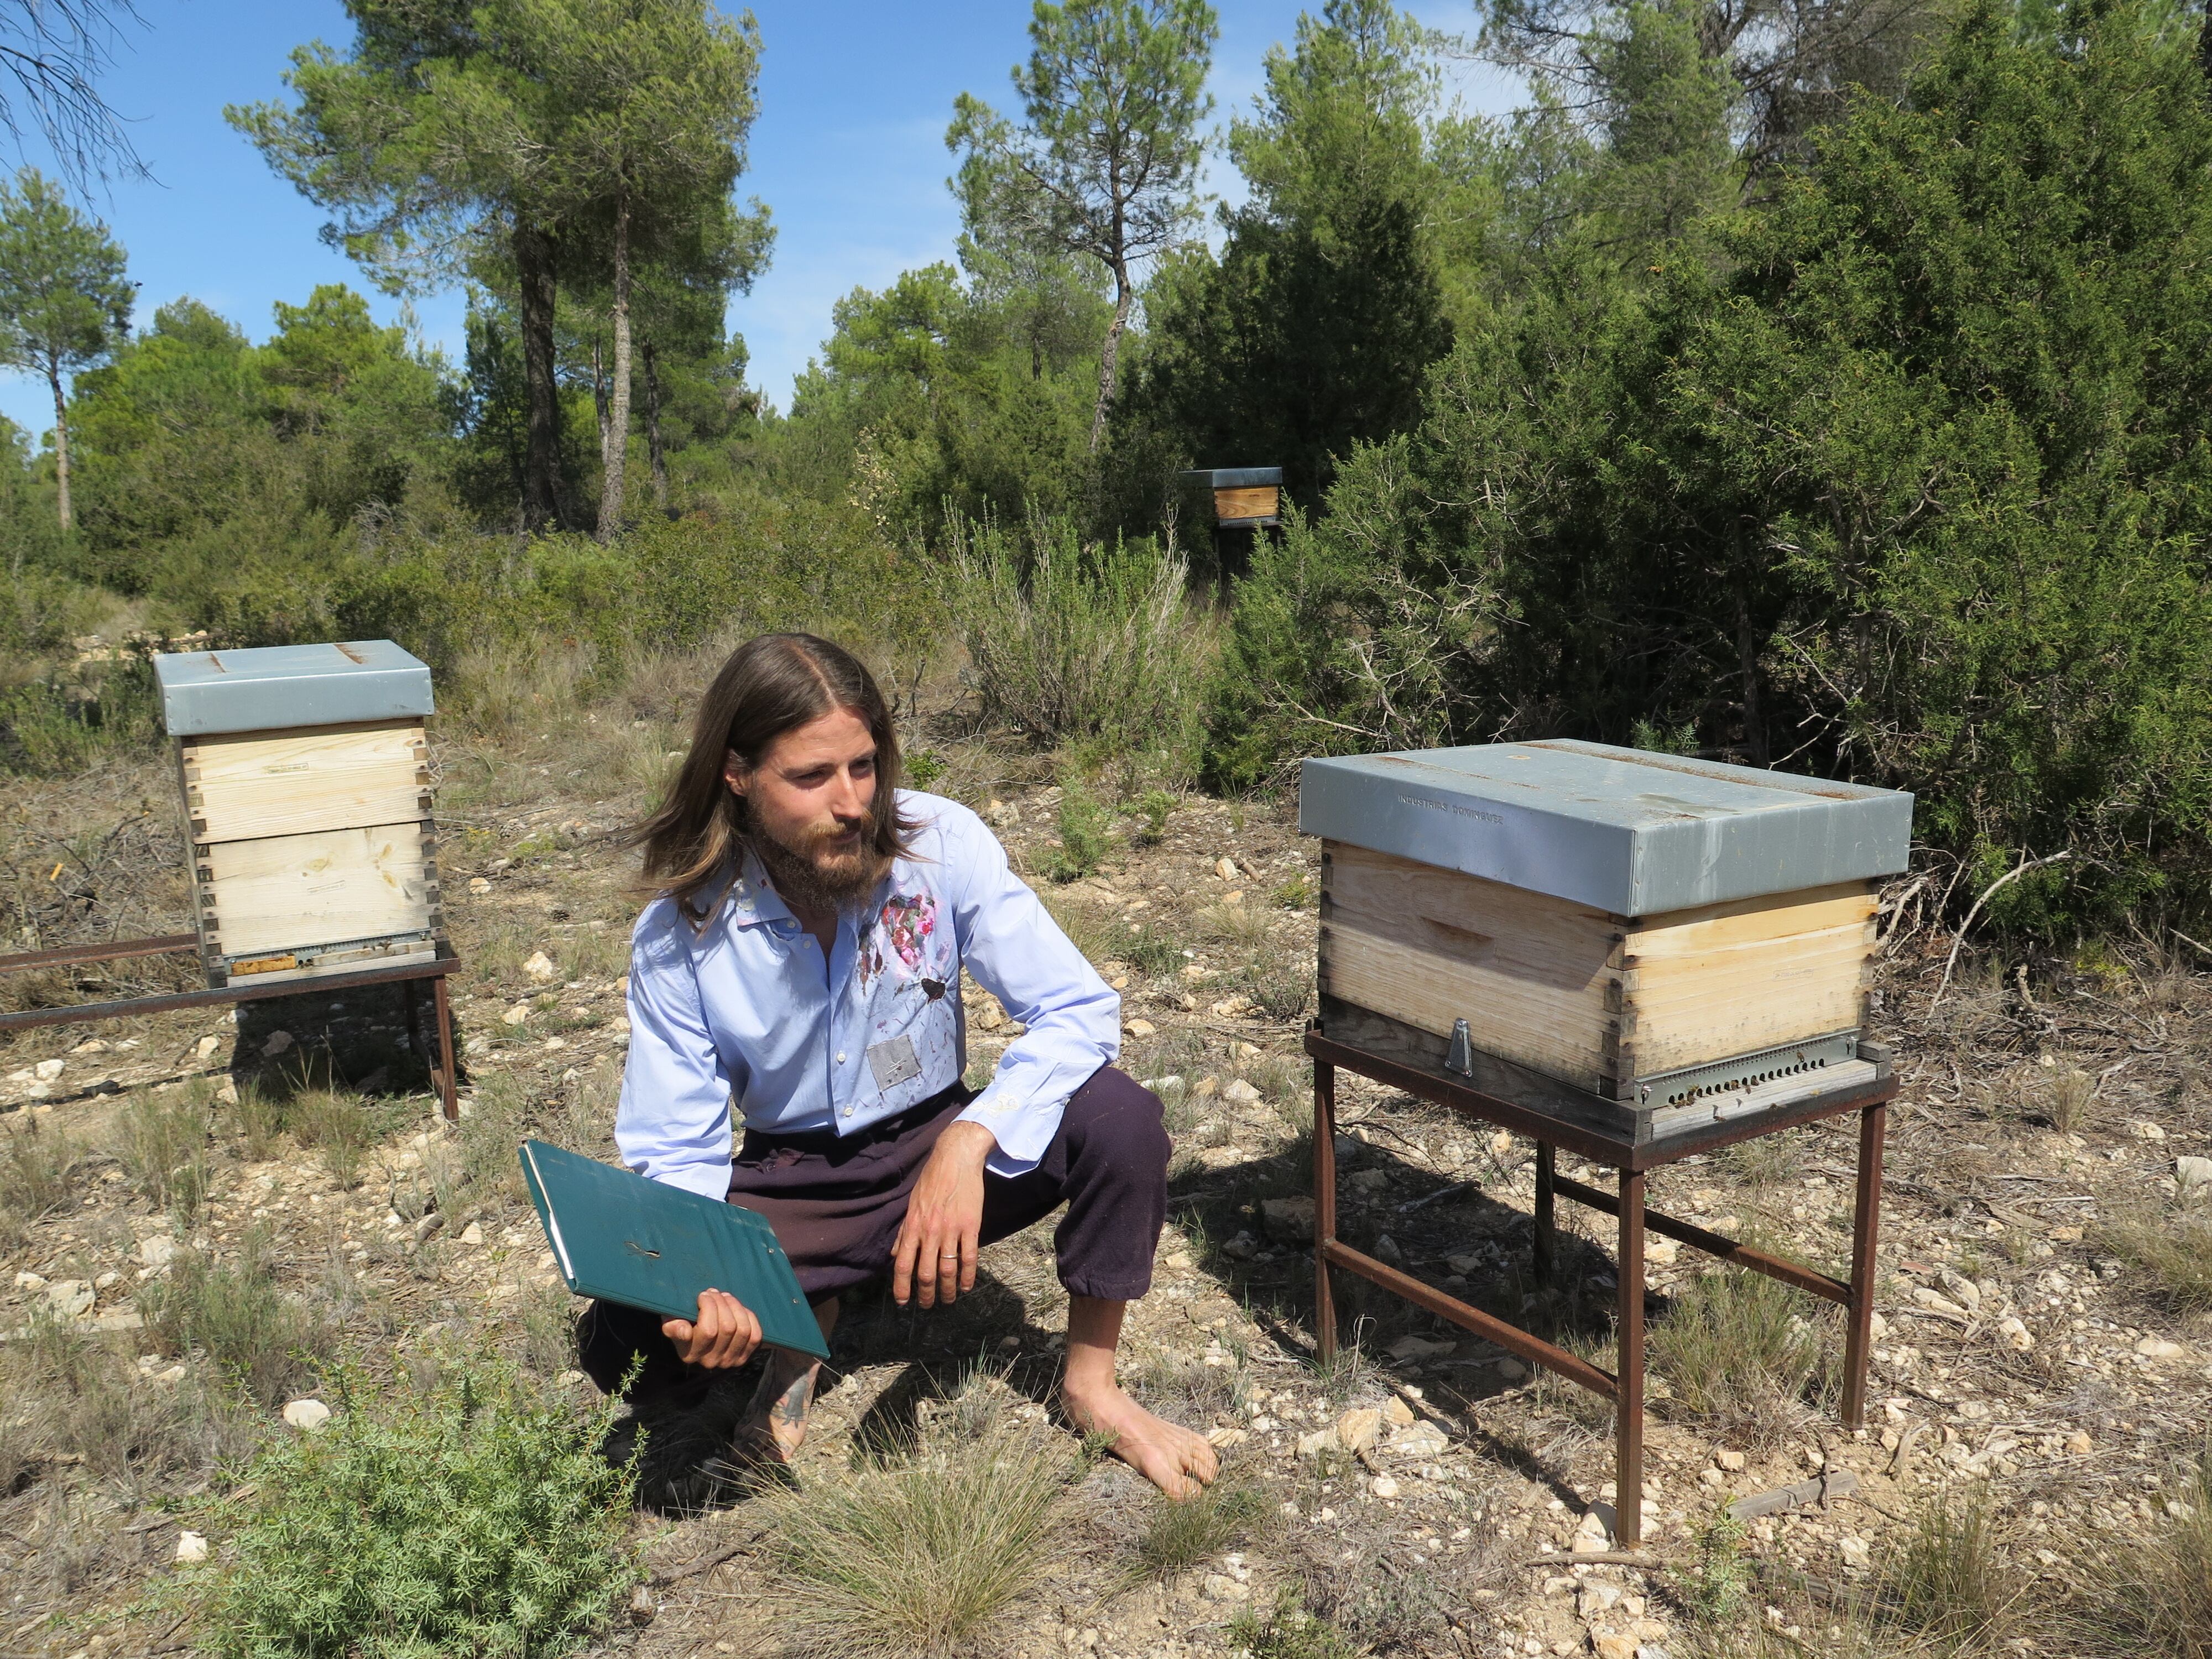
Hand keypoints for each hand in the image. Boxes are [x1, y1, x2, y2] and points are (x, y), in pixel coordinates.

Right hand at [661, 1288, 760, 1368]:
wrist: (697, 1333)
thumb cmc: (683, 1323)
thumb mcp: (671, 1322)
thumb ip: (673, 1326)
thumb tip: (684, 1331)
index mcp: (690, 1354)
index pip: (708, 1330)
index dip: (709, 1307)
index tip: (703, 1294)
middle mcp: (711, 1361)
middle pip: (728, 1327)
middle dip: (722, 1303)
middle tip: (715, 1292)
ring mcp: (729, 1361)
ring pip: (743, 1330)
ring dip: (736, 1307)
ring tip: (726, 1297)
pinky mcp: (744, 1356)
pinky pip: (755, 1336)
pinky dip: (749, 1318)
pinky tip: (738, 1309)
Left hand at [892, 1120, 994, 1308]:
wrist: (955, 1159)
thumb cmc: (931, 1181)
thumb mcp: (912, 1205)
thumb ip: (904, 1233)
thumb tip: (896, 1256)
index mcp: (913, 1227)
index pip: (903, 1265)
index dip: (902, 1287)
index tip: (903, 1303)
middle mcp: (930, 1232)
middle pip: (926, 1273)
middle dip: (926, 1294)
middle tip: (927, 1305)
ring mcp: (951, 1230)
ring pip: (948, 1269)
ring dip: (948, 1289)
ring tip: (948, 1300)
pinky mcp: (971, 1226)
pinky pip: (969, 1257)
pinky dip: (968, 1276)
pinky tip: (967, 1286)